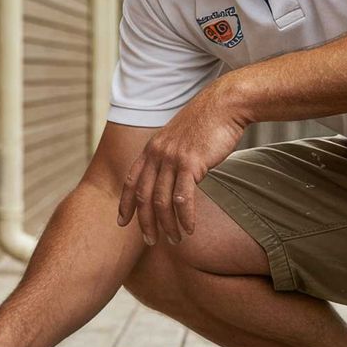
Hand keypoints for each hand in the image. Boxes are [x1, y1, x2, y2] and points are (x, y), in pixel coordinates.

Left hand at [118, 79, 248, 245]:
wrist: (225, 104)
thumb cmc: (208, 122)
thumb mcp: (181, 137)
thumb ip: (172, 156)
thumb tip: (173, 177)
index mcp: (152, 148)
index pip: (131, 180)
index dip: (125, 203)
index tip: (121, 222)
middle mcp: (157, 154)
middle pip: (143, 196)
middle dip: (145, 223)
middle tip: (151, 241)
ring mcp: (172, 159)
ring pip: (162, 201)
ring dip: (167, 225)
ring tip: (175, 239)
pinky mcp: (191, 164)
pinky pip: (183, 199)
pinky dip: (185, 218)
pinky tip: (189, 228)